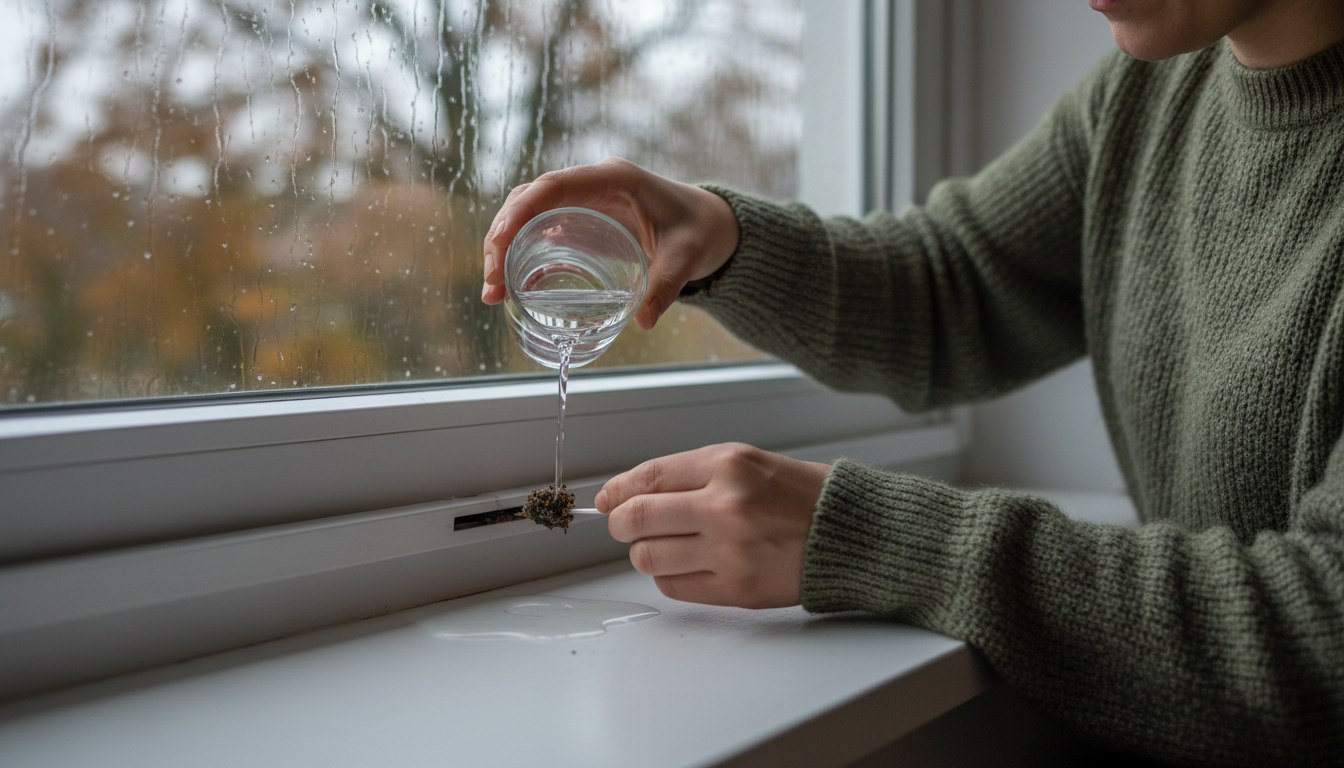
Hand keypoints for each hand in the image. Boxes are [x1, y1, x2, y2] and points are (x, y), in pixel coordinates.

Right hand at [481, 158, 738, 328]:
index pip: (551, 185)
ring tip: (493, 291)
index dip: (518, 211)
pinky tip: (508, 285)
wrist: (709, 223)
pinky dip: (517, 253)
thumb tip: (643, 322)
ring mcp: (580, 199)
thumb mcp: (687, 257)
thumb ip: (667, 286)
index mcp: (612, 178)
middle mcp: (590, 183)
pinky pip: (537, 228)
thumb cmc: (699, 231)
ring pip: (525, 213)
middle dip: (500, 238)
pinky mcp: (578, 219)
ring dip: (502, 247)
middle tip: (492, 285)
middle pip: (527, 200)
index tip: (498, 245)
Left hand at [596, 443, 830, 607]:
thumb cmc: (801, 496)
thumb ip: (690, 476)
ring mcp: (730, 551)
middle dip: (620, 524)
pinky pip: (675, 587)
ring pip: (649, 558)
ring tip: (663, 546)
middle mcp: (725, 506)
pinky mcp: (736, 588)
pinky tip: (687, 566)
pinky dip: (669, 577)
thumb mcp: (747, 463)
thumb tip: (627, 493)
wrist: (853, 535)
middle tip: (625, 526)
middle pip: (638, 519)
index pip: (648, 478)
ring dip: (645, 553)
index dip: (617, 491)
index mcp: (728, 465)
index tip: (606, 500)